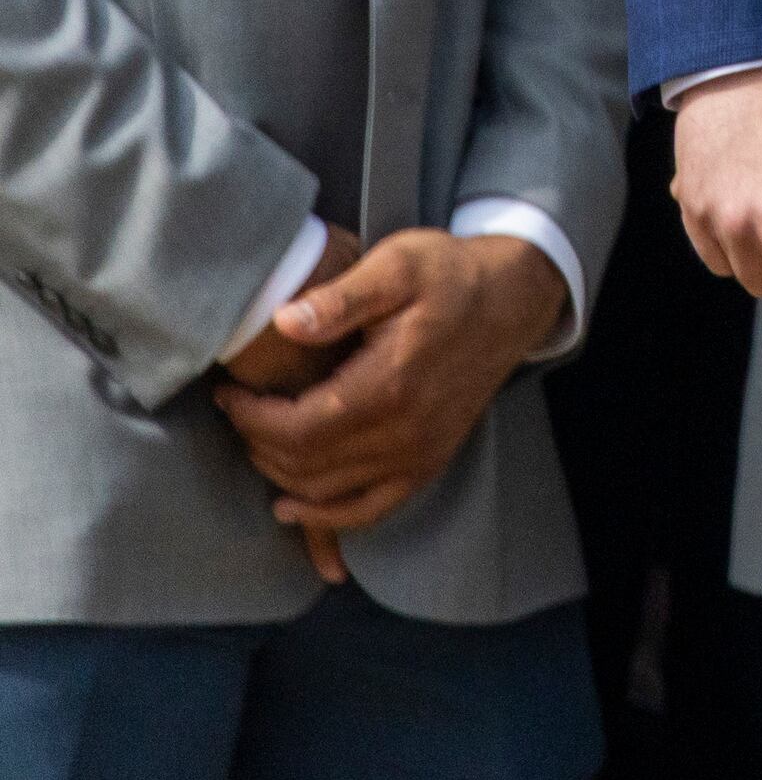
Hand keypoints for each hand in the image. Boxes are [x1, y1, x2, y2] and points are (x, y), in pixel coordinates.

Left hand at [212, 232, 566, 582]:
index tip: (229, 393)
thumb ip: (341, 297)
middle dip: (259, 442)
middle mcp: (407, 431)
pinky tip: (292, 505)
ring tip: (258, 440)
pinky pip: (370, 509)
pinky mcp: (431, 461)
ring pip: (327, 490)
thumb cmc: (451, 274)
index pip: (299, 427)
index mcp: (392, 383)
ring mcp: (421, 452)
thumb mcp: (398, 264)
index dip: (251, 418)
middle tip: (242, 409)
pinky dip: (327, 515)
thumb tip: (284, 323)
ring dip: (281, 474)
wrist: (514, 297)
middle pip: (306, 464)